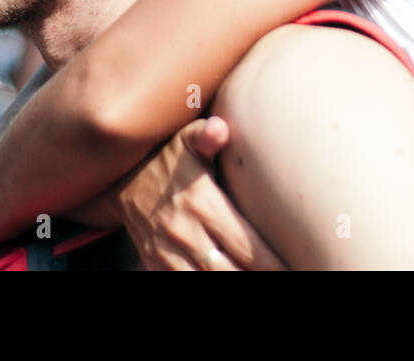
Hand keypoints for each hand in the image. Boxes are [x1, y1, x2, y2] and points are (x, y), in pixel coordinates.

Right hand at [115, 116, 284, 270]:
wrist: (118, 180)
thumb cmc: (166, 158)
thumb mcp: (185, 139)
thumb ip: (205, 135)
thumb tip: (219, 128)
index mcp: (201, 203)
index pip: (246, 244)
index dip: (273, 264)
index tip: (295, 266)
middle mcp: (184, 233)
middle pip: (231, 272)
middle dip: (259, 277)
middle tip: (286, 275)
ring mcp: (167, 253)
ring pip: (206, 283)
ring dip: (233, 283)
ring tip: (262, 281)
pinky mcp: (154, 265)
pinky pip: (178, 285)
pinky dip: (200, 286)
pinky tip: (224, 281)